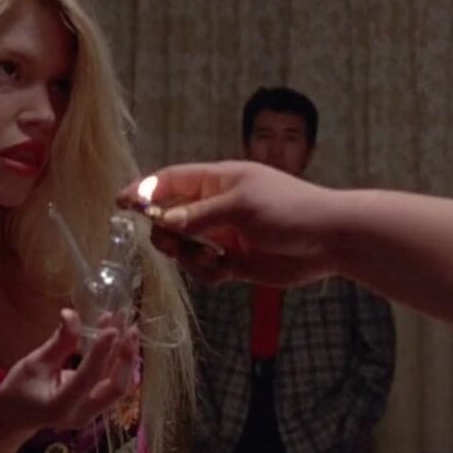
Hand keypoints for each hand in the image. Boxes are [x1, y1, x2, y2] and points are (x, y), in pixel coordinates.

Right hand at [0, 309, 138, 436]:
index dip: (101, 352)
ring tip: (128, 323)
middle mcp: (82, 413)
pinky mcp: (95, 404)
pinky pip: (112, 381)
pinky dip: (117, 358)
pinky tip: (116, 333)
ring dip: (125, 354)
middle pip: (116, 388)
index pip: (87, 378)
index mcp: (61, 406)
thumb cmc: (19, 390)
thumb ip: (58, 343)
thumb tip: (70, 313)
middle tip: (129, 327)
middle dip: (126, 358)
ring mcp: (92, 411)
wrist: (15, 417)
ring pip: (118, 383)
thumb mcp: (33, 364)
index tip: (111, 328)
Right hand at [117, 160, 335, 285]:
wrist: (331, 240)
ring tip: (208, 258)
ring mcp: (225, 234)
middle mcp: (217, 206)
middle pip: (171, 216)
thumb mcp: (241, 206)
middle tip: (168, 241)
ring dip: (187, 255)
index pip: (171, 181)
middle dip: (164, 230)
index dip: (145, 190)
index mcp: (218, 180)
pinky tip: (226, 270)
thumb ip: (200, 216)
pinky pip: (205, 269)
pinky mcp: (235, 262)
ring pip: (185, 246)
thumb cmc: (290, 210)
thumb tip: (163, 222)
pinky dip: (208, 272)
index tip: (121, 202)